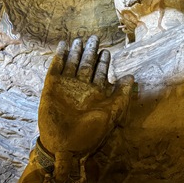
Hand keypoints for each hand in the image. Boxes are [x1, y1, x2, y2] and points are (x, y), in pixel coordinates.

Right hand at [38, 36, 133, 157]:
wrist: (66, 145)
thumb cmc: (90, 133)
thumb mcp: (111, 113)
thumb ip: (122, 95)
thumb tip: (131, 76)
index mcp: (95, 93)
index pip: (99, 72)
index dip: (103, 62)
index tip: (106, 51)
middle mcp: (80, 88)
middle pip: (86, 64)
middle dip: (90, 52)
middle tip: (94, 38)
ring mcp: (66, 87)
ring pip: (72, 63)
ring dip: (76, 52)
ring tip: (79, 40)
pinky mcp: (52, 88)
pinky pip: (55, 68)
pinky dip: (59, 56)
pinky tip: (63, 45)